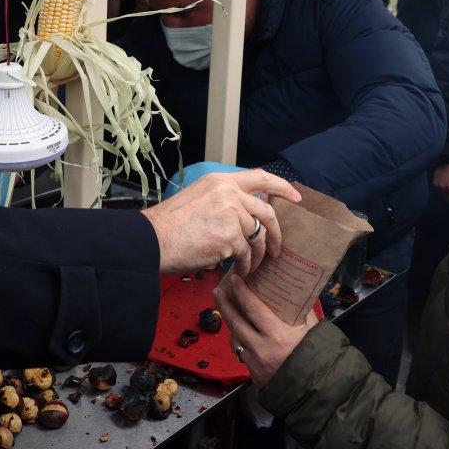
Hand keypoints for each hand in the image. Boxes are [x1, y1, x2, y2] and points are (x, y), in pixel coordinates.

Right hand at [142, 170, 299, 276]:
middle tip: (277, 248)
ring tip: (251, 266)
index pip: (260, 177)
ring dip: (256, 255)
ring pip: (256, 237)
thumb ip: (222, 201)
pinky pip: (246, 254)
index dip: (282, 187)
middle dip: (275, 233)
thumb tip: (244, 216)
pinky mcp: (229, 236)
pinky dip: (245, 265)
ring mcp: (230, 213)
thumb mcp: (196, 198)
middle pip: (266, 213)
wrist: (152, 240)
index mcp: (220, 180)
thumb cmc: (169, 225)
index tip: (296, 197)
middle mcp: (228, 193)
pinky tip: (239, 271)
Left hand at [213, 273, 318, 386]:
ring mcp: (255, 361)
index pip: (252, 308)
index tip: (234, 279)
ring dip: (229, 323)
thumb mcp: (311, 329)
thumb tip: (298, 290)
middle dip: (224, 304)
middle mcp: (261, 347)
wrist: (313, 389)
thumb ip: (303, 311)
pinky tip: (238, 333)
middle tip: (217, 290)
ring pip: (235, 338)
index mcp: (277, 334)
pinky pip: (240, 352)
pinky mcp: (252, 372)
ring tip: (225, 309)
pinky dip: (238, 341)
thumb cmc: (315, 355)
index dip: (241, 292)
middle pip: (235, 321)